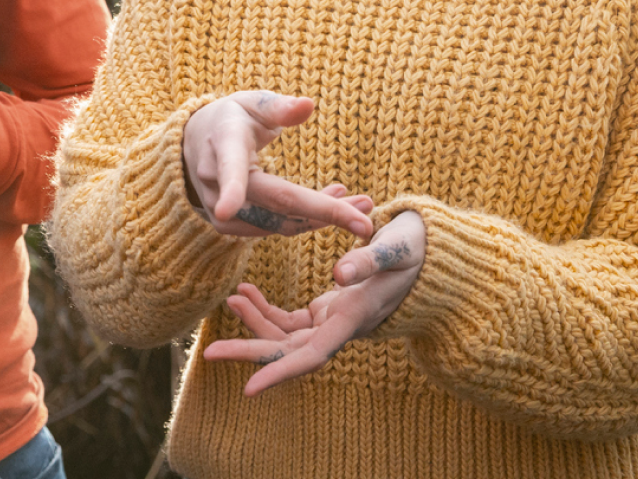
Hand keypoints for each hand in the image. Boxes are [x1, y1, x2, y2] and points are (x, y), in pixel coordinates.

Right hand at [181, 91, 375, 239]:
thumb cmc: (233, 118)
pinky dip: (306, 222)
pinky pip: (273, 228)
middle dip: (322, 213)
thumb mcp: (253, 102)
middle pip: (273, 203)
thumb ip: (279, 107)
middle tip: (364, 222)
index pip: (229, 168)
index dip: (230, 189)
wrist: (197, 143)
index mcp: (224, 144)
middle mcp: (216, 180)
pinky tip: (333, 207)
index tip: (227, 209)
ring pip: (278, 223)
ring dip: (322, 218)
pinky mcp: (228, 226)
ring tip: (360, 205)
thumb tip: (308, 105)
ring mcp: (219, 208)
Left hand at [202, 210, 425, 394]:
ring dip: (254, 322)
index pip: (311, 355)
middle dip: (249, 352)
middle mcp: (340, 327)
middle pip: (288, 351)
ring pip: (284, 335)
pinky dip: (265, 308)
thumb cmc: (416, 249)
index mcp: (354, 318)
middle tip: (209, 351)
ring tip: (231, 297)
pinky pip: (289, 320)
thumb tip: (338, 274)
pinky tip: (246, 292)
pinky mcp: (327, 310)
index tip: (249, 389)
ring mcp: (332, 320)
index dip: (280, 372)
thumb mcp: (396, 248)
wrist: (428, 253)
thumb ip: (369, 259)